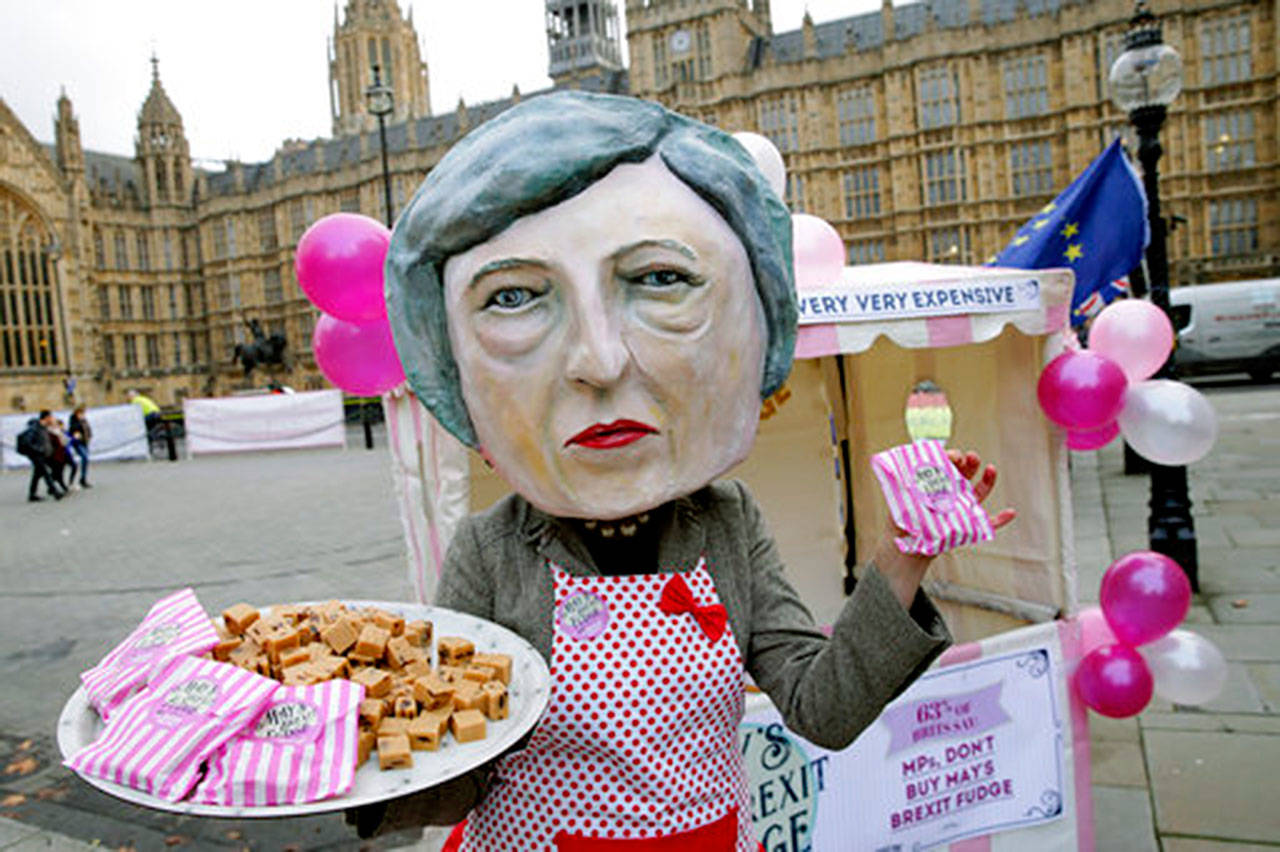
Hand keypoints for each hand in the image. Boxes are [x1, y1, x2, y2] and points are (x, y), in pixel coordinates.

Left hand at [873, 449, 1015, 609]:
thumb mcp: (901, 500)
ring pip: (978, 491)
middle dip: (969, 462)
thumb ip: (904, 487)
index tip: (952, 456)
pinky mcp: (970, 526)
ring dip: (987, 479)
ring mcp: (963, 508)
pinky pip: (988, 523)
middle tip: (969, 457)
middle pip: (964, 473)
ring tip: (991, 468)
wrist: (907, 546)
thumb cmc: (904, 519)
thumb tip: (903, 471)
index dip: (951, 458)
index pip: (946, 465)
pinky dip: (1001, 519)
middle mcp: (952, 492)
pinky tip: (1011, 512)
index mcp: (936, 482)